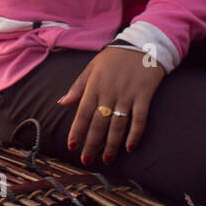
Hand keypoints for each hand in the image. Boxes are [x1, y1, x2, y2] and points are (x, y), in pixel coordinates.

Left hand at [59, 46, 164, 164]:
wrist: (143, 44)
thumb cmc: (115, 57)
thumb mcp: (92, 67)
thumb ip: (78, 86)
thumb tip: (62, 102)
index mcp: (94, 85)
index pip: (82, 113)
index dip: (77, 131)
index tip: (72, 146)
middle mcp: (109, 92)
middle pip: (99, 123)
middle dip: (92, 144)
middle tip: (88, 161)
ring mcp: (127, 95)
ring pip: (117, 125)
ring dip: (111, 144)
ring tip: (107, 159)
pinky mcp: (144, 95)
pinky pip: (139, 118)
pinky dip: (135, 134)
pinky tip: (130, 147)